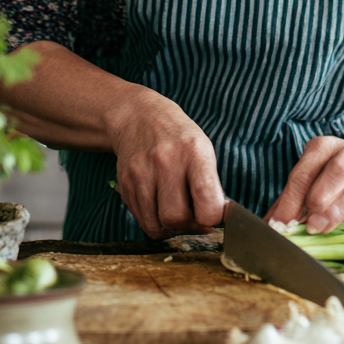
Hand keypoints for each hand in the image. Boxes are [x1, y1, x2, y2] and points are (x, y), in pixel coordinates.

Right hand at [105, 87, 225, 238]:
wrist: (139, 117)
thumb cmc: (179, 137)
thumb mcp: (203, 150)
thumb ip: (211, 186)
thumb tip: (218, 221)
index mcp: (194, 152)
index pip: (207, 202)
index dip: (213, 219)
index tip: (213, 216)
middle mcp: (166, 161)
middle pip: (177, 218)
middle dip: (188, 225)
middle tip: (192, 215)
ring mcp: (142, 172)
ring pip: (156, 225)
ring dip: (169, 227)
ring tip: (176, 211)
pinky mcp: (125, 183)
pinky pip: (142, 220)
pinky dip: (154, 221)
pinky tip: (160, 206)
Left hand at [265, 136, 343, 233]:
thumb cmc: (339, 181)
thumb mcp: (312, 182)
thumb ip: (290, 201)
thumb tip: (269, 224)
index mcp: (324, 147)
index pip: (305, 171)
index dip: (291, 199)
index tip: (281, 223)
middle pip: (337, 170)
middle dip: (320, 198)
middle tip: (307, 224)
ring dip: (338, 212)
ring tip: (323, 228)